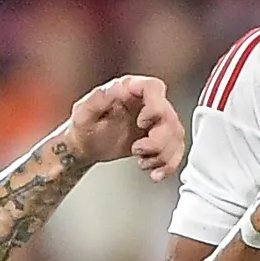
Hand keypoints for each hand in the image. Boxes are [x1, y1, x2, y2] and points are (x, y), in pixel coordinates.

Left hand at [63, 74, 186, 179]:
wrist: (86, 146)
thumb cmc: (83, 126)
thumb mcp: (83, 113)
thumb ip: (98, 99)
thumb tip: (115, 87)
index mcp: (130, 89)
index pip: (154, 88)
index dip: (155, 106)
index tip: (142, 123)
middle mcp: (146, 102)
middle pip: (169, 117)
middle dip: (157, 141)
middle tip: (137, 150)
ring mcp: (155, 121)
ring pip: (176, 135)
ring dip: (162, 155)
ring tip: (143, 162)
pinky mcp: (159, 138)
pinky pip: (176, 150)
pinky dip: (169, 164)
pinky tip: (155, 172)